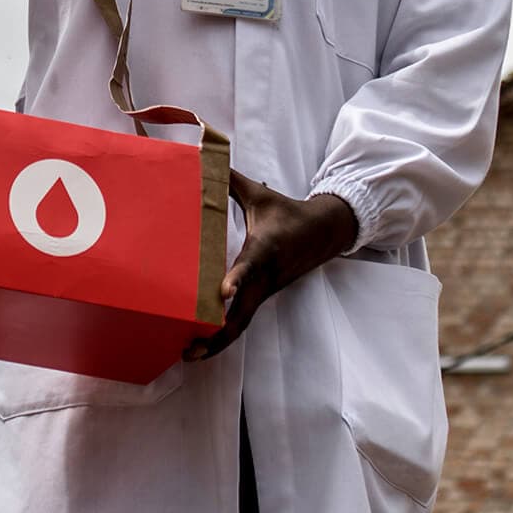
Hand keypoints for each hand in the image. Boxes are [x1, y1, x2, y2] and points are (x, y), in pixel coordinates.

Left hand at [183, 172, 356, 361]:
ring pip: (242, 323)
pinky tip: (200, 343)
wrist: (324, 233)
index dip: (237, 279)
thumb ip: (229, 180)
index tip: (222, 292)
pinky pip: (243, 321)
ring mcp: (265, 291)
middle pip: (242, 312)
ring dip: (218, 341)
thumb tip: (204, 158)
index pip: (251, 266)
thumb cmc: (286, 212)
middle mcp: (265, 276)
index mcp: (265, 248)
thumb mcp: (259, 194)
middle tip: (189, 346)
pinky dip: (224, 335)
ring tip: (188, 354)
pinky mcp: (263, 297)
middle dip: (217, 333)